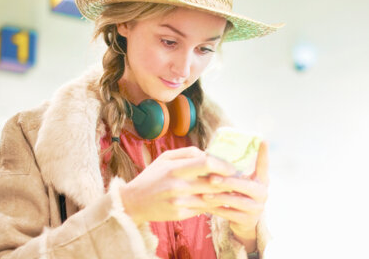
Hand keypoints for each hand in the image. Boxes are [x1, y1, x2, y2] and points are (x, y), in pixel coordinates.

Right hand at [119, 146, 236, 224]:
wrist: (133, 202)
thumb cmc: (152, 176)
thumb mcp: (165, 158)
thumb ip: (188, 152)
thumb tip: (209, 153)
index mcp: (175, 168)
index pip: (207, 163)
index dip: (223, 164)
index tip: (231, 167)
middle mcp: (178, 186)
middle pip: (213, 182)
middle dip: (228, 181)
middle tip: (236, 179)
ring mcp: (179, 202)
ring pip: (211, 198)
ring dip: (222, 194)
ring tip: (229, 189)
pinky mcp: (180, 215)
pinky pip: (203, 209)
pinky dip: (211, 203)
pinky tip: (214, 199)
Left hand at [201, 142, 268, 250]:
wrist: (245, 222)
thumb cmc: (239, 194)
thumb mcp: (242, 182)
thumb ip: (235, 172)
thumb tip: (213, 154)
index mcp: (262, 180)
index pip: (264, 165)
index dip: (264, 153)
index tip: (263, 139)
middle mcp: (262, 193)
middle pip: (246, 186)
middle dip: (228, 182)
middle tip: (212, 178)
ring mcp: (257, 208)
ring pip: (237, 201)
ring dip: (220, 197)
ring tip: (205, 194)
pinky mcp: (247, 220)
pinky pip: (230, 214)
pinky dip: (217, 209)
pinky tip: (205, 205)